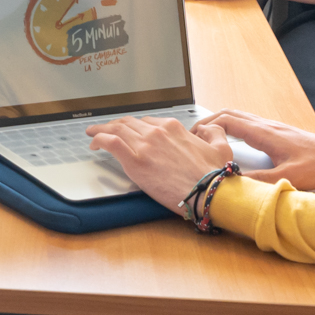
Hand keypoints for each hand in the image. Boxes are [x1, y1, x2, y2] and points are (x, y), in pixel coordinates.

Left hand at [84, 116, 232, 214]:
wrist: (209, 192)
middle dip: (115, 125)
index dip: (136, 126)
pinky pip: (111, 143)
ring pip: (117, 129)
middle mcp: (157, 133)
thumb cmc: (214, 176)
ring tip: (93, 133)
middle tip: (106, 130)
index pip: (148, 122)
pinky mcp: (135, 161)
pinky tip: (93, 142)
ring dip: (102, 129)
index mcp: (174, 128)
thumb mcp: (221, 148)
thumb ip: (213, 133)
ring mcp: (145, 146)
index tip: (130, 131)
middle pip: (129, 123)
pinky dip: (99, 139)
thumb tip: (209, 128)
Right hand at [193, 110, 314, 191]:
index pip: (228, 121)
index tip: (193, 137)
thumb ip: (262, 182)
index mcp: (265, 133)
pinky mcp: (277, 132)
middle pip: (229, 114)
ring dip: (220, 123)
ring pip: (239, 117)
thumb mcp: (290, 178)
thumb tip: (236, 185)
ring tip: (207, 138)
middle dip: (208, 122)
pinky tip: (232, 143)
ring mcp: (272, 127)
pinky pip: (248, 123)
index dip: (206, 126)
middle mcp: (266, 126)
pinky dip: (233, 128)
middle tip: (193, 136)